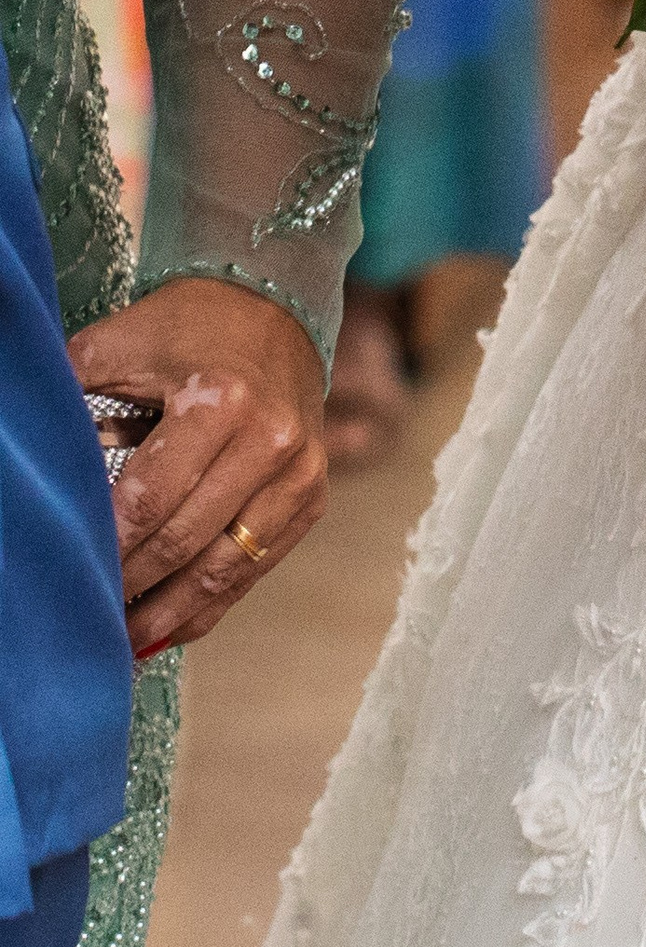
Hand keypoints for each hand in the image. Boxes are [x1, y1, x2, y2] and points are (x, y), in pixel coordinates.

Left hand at [68, 277, 327, 654]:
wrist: (274, 307)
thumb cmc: (186, 328)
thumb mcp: (119, 344)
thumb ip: (70, 393)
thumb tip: (32, 456)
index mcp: (221, 400)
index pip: (151, 501)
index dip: (108, 546)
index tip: (72, 573)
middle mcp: (270, 439)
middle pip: (185, 541)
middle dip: (131, 585)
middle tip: (87, 611)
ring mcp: (299, 472)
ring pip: (224, 568)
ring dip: (169, 612)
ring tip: (122, 639)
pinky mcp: (313, 495)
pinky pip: (256, 568)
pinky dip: (210, 604)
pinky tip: (169, 625)